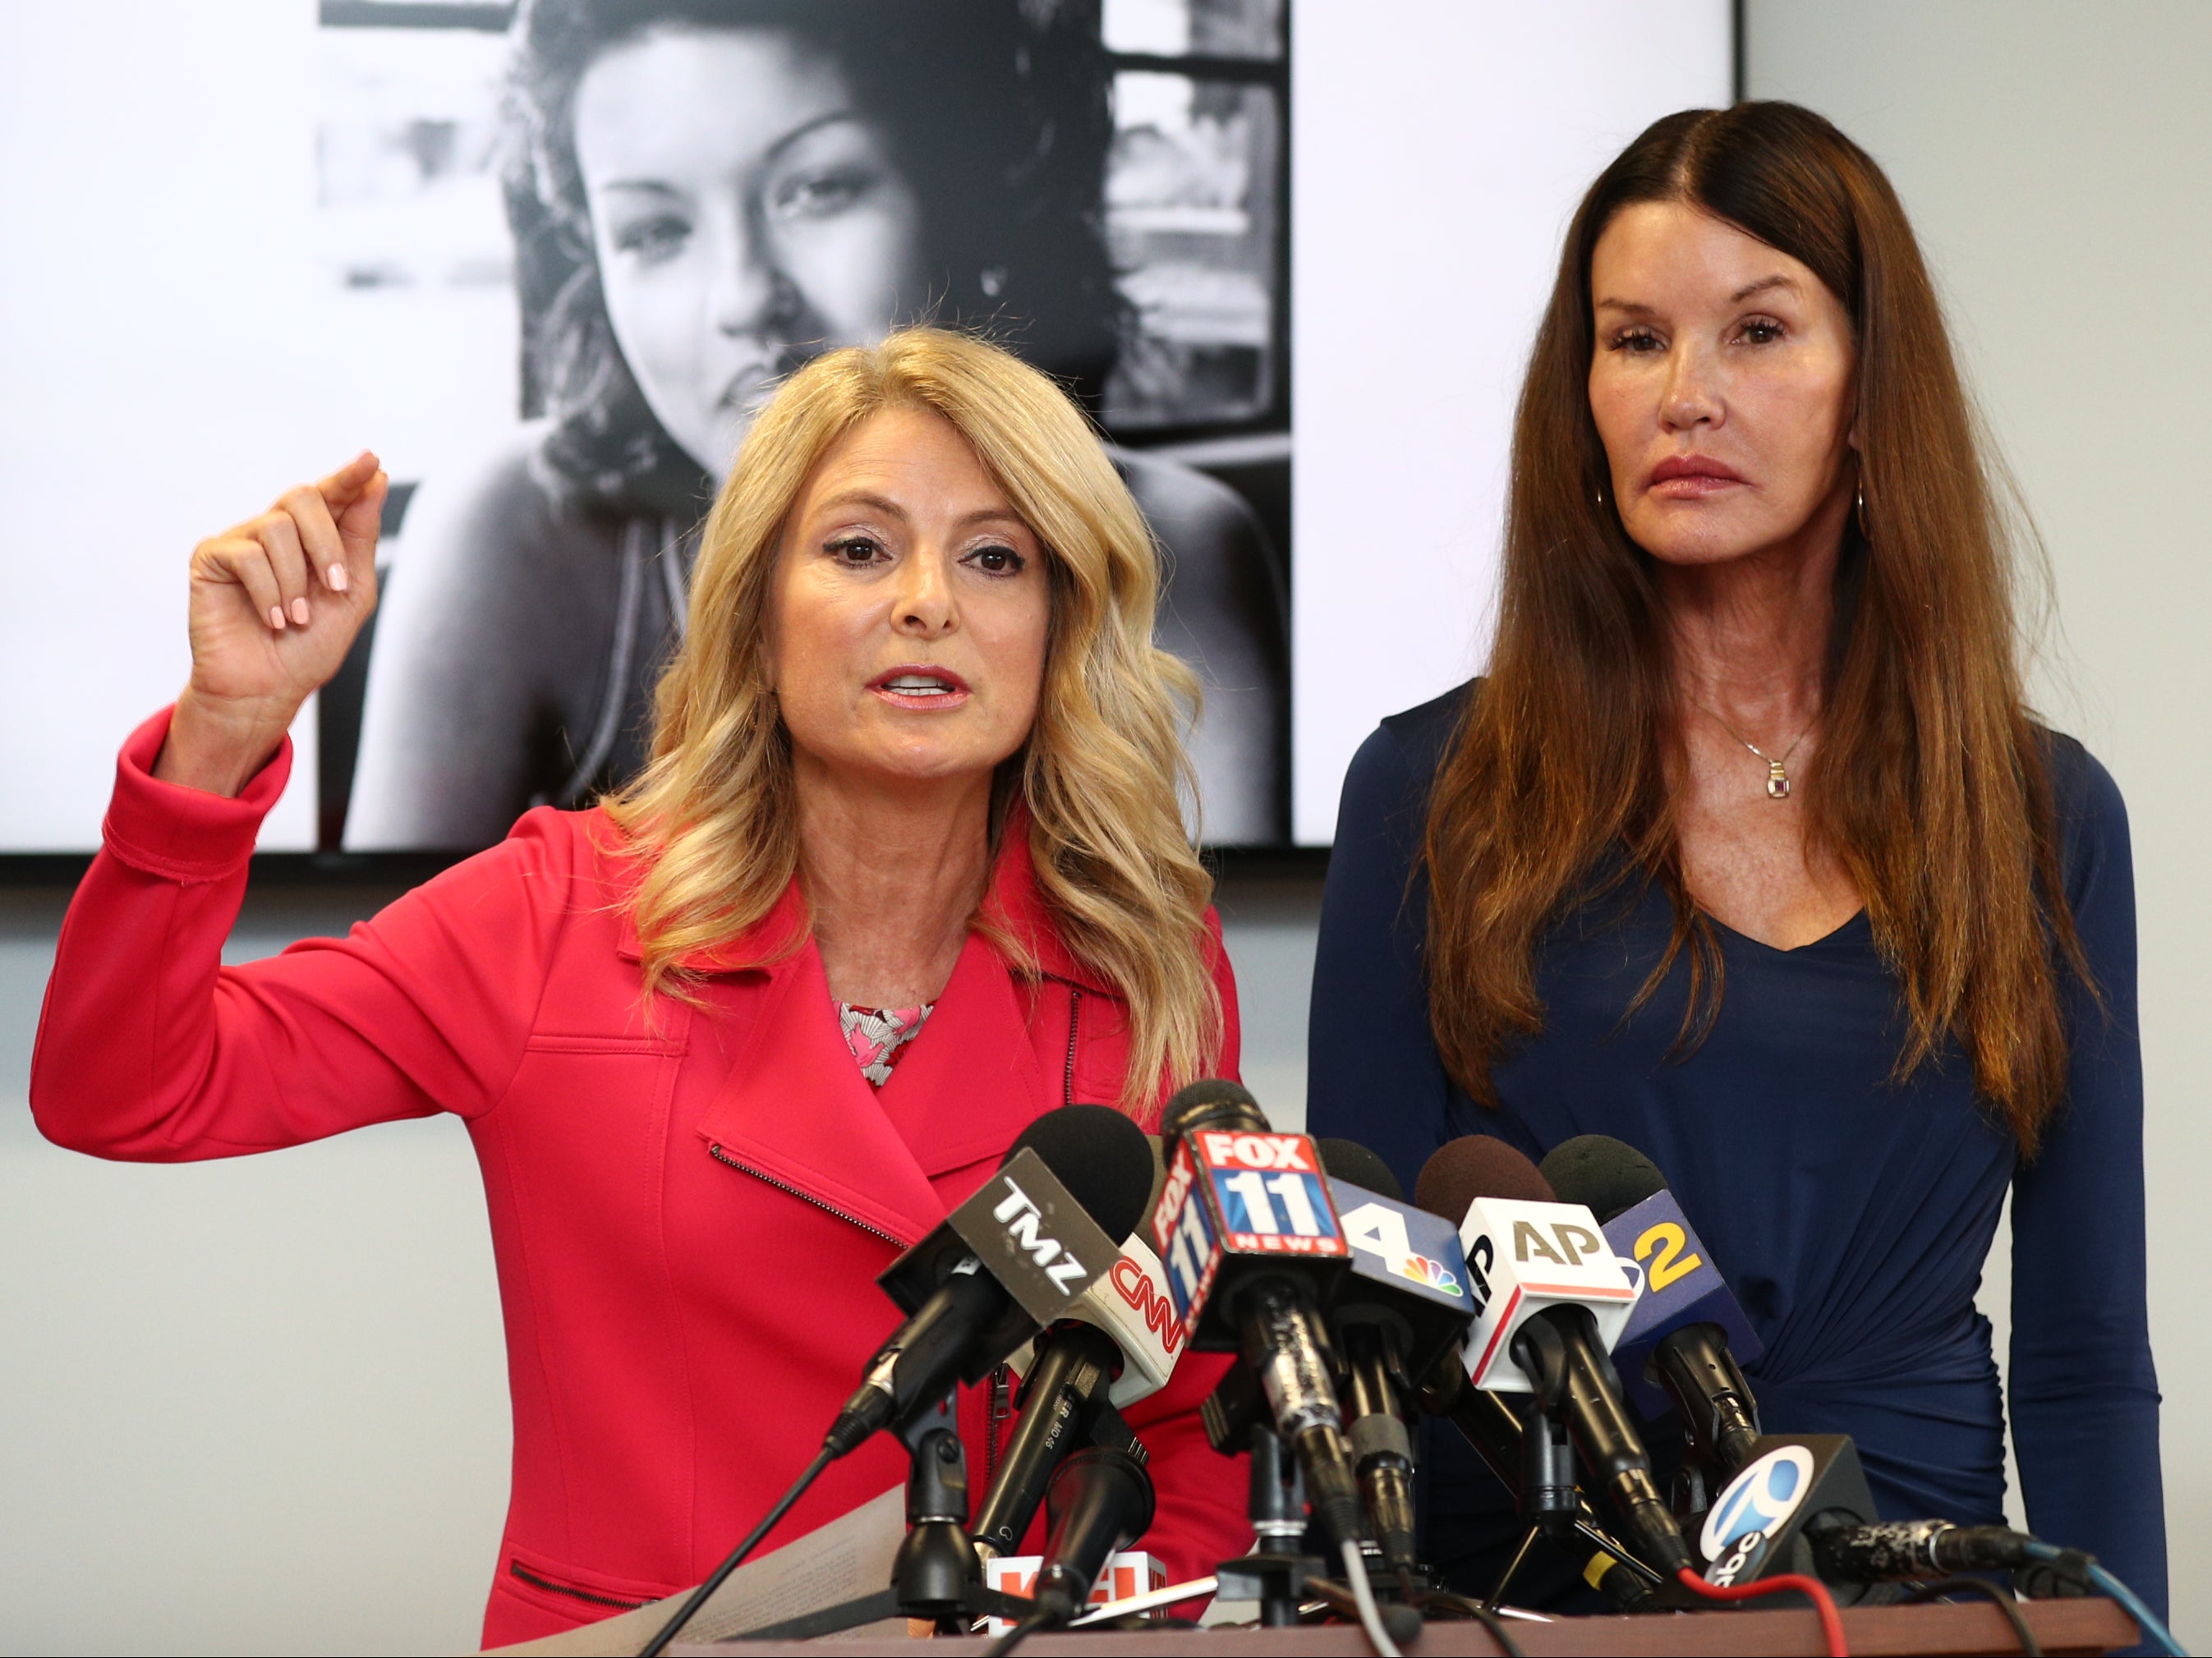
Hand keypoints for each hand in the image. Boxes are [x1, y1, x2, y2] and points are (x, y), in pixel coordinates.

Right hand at [156, 451, 387, 795]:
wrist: (268, 689)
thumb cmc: (311, 646)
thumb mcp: (351, 593)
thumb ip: (360, 537)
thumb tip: (375, 479)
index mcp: (313, 537)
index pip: (332, 494)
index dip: (350, 475)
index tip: (372, 460)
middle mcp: (276, 531)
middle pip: (303, 496)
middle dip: (327, 542)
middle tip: (336, 589)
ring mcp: (241, 540)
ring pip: (277, 529)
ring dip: (297, 581)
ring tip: (297, 619)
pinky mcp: (210, 558)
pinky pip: (247, 555)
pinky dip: (269, 593)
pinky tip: (273, 620)